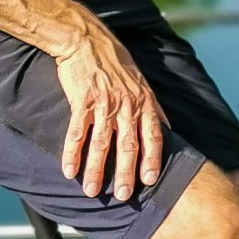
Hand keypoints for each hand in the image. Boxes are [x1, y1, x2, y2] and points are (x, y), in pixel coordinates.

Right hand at [51, 16, 167, 201]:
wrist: (87, 42)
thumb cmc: (116, 65)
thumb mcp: (142, 84)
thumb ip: (153, 109)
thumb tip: (169, 129)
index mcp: (144, 103)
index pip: (153, 136)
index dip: (152, 159)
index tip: (150, 181)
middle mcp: (127, 105)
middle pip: (128, 145)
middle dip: (126, 173)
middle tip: (123, 196)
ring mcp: (104, 103)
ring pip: (101, 144)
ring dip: (96, 170)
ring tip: (92, 192)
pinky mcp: (82, 101)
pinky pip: (77, 132)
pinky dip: (72, 153)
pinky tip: (69, 171)